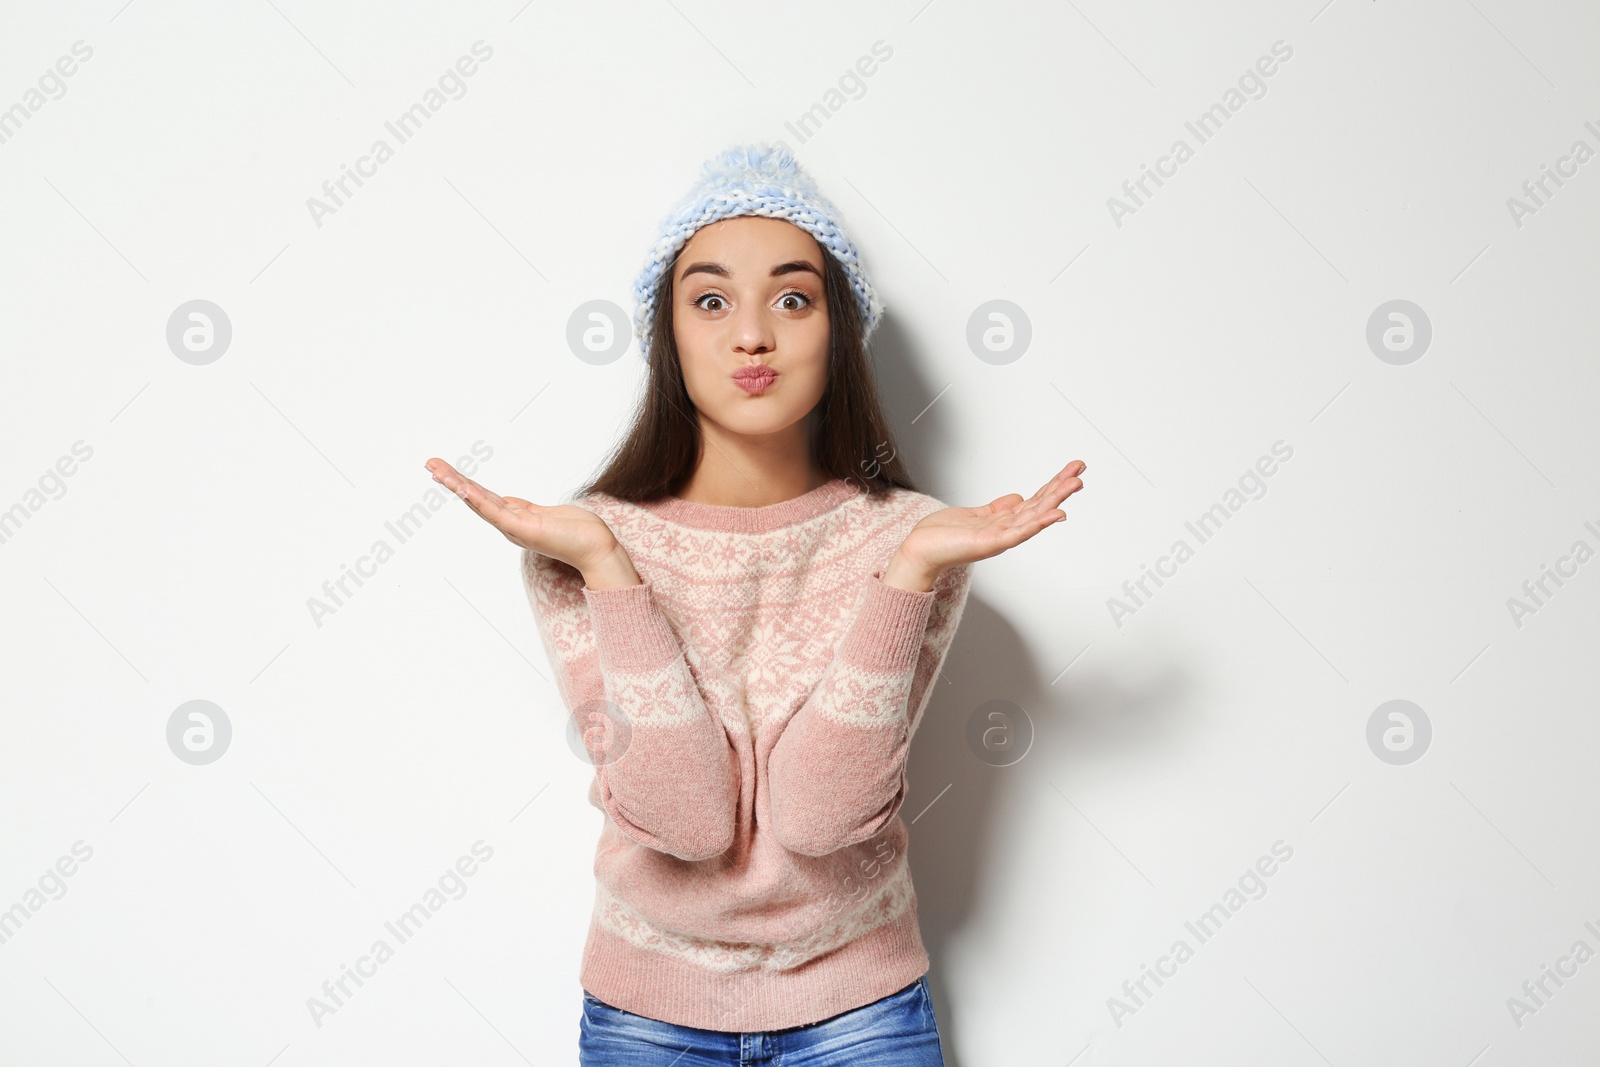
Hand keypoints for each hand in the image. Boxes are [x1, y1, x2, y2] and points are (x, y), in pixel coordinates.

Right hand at [423, 459, 639, 587]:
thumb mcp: (543, 513)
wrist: (596, 549)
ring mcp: (514, 528)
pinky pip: (496, 512)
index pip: (482, 497)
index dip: (462, 483)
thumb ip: (524, 508)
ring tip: (437, 471)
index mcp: (513, 519)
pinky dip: (478, 500)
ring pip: (480, 503)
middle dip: (452, 480)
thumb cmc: (577, 532)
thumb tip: (508, 501)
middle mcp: (509, 525)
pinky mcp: (524, 530)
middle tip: (429, 463)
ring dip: (457, 486)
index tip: (443, 469)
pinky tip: (463, 489)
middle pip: (475, 498)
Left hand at [885, 460, 1086, 590]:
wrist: (920, 551)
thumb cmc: (942, 535)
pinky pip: (1020, 532)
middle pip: (1040, 505)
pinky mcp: (990, 543)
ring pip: (1035, 516)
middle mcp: (1006, 529)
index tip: (1072, 469)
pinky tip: (1055, 514)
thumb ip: (998, 508)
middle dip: (1061, 487)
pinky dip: (1038, 523)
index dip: (1054, 484)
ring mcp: (1000, 537)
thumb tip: (1019, 497)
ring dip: (1056, 500)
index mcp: (1003, 520)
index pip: (1035, 499)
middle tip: (1081, 470)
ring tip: (1075, 485)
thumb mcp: (976, 514)